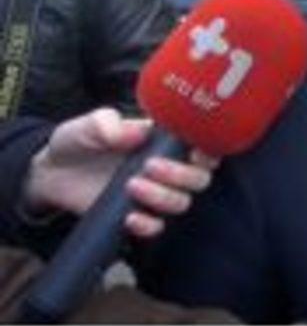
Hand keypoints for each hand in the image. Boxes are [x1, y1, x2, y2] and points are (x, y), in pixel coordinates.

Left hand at [21, 108, 218, 237]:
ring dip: (162, 197)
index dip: (209, 152)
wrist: (53, 173)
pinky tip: (129, 217)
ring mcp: (153, 194)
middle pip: (199, 178)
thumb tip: (134, 133)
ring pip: (182, 202)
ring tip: (131, 186)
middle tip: (149, 166)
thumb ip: (107, 123)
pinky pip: (157, 227)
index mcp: (164, 141)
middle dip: (182, 174)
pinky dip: (148, 225)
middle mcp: (167, 168)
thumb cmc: (78, 141)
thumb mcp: (88, 125)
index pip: (203, 147)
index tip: (196, 152)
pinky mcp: (138, 215)